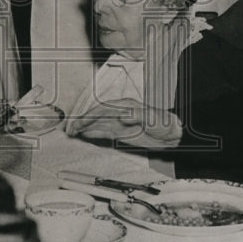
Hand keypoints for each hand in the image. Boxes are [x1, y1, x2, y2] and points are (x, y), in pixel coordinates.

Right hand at [65, 98, 181, 147]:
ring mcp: (119, 123)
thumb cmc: (164, 124)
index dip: (89, 116)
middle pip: (96, 116)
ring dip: (84, 128)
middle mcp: (119, 113)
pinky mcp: (121, 133)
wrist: (173, 134)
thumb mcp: (153, 118)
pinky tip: (85, 135)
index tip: (79, 123)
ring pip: (97, 124)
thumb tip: (122, 116)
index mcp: (125, 106)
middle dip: (82, 122)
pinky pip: (104, 132)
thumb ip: (137, 116)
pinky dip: (93, 134)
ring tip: (71, 133)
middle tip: (69, 130)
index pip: (102, 110)